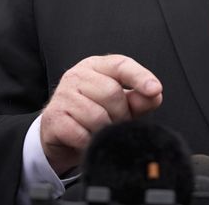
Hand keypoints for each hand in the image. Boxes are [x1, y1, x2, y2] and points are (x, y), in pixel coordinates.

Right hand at [39, 54, 162, 174]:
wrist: (60, 134)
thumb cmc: (94, 113)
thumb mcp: (120, 104)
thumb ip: (139, 98)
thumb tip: (154, 94)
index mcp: (97, 66)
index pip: (121, 65)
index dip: (140, 77)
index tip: (155, 89)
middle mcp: (77, 75)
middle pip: (111, 93)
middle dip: (121, 114)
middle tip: (117, 122)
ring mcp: (62, 95)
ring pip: (96, 115)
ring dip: (105, 129)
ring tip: (101, 130)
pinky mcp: (53, 117)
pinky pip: (81, 133)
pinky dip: (89, 141)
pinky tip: (87, 139)